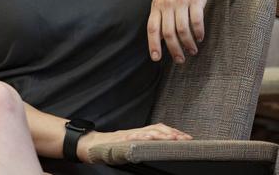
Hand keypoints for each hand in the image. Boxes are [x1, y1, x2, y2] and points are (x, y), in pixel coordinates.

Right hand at [77, 124, 192, 162]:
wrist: (90, 145)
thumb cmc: (110, 147)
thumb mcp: (130, 145)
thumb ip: (142, 145)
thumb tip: (159, 149)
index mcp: (140, 134)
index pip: (160, 130)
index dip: (173, 132)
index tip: (188, 138)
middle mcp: (135, 132)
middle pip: (157, 128)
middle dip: (172, 133)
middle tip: (186, 138)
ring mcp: (127, 135)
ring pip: (147, 132)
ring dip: (161, 134)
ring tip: (173, 138)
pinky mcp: (119, 140)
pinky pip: (131, 137)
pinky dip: (141, 137)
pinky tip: (148, 138)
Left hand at [147, 0, 211, 63]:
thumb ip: (161, 11)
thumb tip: (159, 34)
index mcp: (157, 4)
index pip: (152, 28)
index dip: (153, 44)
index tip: (156, 58)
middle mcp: (167, 4)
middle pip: (168, 33)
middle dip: (174, 50)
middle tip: (180, 60)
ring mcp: (181, 1)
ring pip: (182, 30)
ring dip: (188, 44)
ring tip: (193, 51)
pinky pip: (196, 21)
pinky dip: (198, 32)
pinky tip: (201, 37)